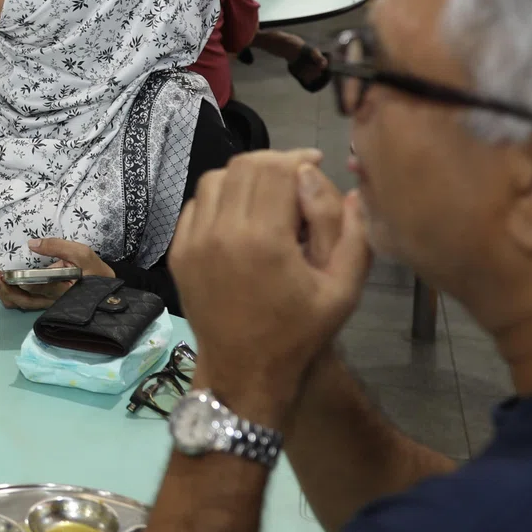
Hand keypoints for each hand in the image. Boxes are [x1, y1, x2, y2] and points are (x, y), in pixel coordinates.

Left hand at [0, 238, 114, 309]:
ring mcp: (46, 303)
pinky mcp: (42, 300)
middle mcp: (51, 301)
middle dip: (3, 288)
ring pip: (19, 304)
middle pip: (22, 301)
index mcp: (62, 290)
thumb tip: (32, 244)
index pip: (36, 289)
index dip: (17, 282)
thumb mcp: (81, 253)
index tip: (3, 271)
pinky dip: (8, 292)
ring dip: (3, 292)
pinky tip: (1, 280)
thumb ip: (58, 246)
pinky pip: (22, 301)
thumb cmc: (94, 270)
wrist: (106, 288)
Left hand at [168, 150, 371, 425]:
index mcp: (264, 239)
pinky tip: (240, 216)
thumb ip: (352, 235)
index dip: (296, 158)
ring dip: (243, 178)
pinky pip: (196, 206)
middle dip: (272, 164)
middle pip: (243, 166)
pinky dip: (219, 199)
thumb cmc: (299, 335)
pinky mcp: (178, 253)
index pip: (274, 168)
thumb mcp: (343, 291)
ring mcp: (193, 242)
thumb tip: (350, 189)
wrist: (244, 373)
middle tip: (294, 178)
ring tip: (268, 195)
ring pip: (215, 180)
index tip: (314, 164)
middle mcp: (221, 232)